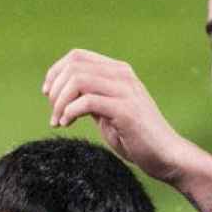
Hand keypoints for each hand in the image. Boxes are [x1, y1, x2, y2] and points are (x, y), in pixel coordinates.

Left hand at [40, 48, 201, 184]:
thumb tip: (61, 90)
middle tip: (53, 114)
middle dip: (55, 89)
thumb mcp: (106, 110)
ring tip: (58, 121)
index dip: (55, 72)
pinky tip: (67, 124)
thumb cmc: (134, 136)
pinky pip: (87, 101)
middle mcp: (122, 75)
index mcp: (117, 71)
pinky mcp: (125, 110)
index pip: (77, 56)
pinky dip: (69, 112)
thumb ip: (90, 96)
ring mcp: (125, 91)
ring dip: (60, 102)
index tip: (47, 94)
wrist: (164, 155)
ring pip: (78, 80)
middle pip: (73, 66)